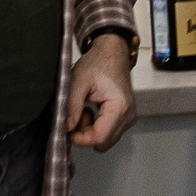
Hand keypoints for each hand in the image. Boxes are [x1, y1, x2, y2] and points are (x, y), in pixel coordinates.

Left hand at [66, 32, 137, 150]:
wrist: (112, 54)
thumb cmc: (98, 63)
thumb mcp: (77, 80)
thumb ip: (71, 106)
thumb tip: (66, 128)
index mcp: (119, 106)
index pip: (99, 138)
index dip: (80, 138)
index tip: (68, 129)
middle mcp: (128, 115)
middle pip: (102, 142)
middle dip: (85, 133)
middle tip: (77, 113)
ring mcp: (129, 118)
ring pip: (104, 139)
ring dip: (90, 129)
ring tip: (84, 108)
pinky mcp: (126, 118)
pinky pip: (108, 132)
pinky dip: (96, 126)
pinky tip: (91, 109)